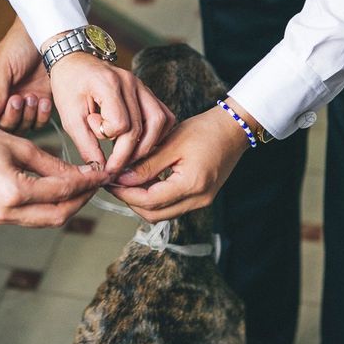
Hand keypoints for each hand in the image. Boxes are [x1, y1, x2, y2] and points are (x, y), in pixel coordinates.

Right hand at [0, 17, 52, 132]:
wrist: (46, 37)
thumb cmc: (17, 45)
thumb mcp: (0, 67)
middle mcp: (4, 101)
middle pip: (3, 127)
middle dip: (11, 116)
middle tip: (18, 98)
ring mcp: (23, 103)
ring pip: (22, 127)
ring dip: (28, 116)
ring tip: (32, 96)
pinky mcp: (41, 103)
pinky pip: (40, 122)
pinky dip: (42, 116)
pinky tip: (44, 100)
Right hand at [0, 114, 108, 226]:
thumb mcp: (19, 145)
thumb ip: (52, 164)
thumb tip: (80, 173)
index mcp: (13, 193)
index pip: (63, 191)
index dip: (87, 182)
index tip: (102, 172)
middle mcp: (7, 212)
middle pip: (58, 215)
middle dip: (82, 199)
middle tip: (96, 182)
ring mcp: (0, 217)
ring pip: (46, 219)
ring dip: (68, 205)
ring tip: (82, 186)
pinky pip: (32, 217)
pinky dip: (50, 206)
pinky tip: (59, 190)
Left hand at [48, 51, 175, 174]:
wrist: (75, 62)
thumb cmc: (69, 86)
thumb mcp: (69, 116)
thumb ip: (85, 143)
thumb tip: (100, 168)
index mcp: (108, 84)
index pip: (120, 124)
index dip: (107, 138)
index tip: (92, 133)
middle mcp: (130, 82)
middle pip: (141, 127)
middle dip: (128, 154)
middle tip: (114, 167)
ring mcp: (142, 85)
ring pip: (160, 121)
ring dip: (147, 145)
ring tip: (129, 157)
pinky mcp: (146, 91)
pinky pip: (163, 114)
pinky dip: (157, 132)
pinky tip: (142, 142)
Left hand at [109, 99, 254, 222]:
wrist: (233, 129)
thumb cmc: (205, 130)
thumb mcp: (171, 143)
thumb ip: (147, 165)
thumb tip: (123, 180)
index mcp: (191, 185)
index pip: (149, 201)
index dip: (125, 194)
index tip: (110, 181)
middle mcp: (198, 199)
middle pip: (154, 214)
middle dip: (131, 201)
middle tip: (115, 183)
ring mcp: (201, 201)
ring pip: (162, 213)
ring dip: (142, 201)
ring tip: (127, 180)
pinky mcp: (200, 197)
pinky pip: (172, 206)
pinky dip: (155, 197)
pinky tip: (145, 180)